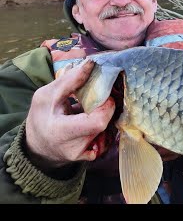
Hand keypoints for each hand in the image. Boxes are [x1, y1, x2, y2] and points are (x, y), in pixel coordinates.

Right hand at [25, 59, 115, 173]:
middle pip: (104, 125)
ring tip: (93, 110)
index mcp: (61, 131)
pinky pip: (106, 141)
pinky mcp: (90, 157)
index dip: (106, 107)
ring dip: (104, 117)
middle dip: (106, 109)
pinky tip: (93, 123)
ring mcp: (84, 154)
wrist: (38, 147)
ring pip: (106, 131)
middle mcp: (75, 147)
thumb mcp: (46, 96)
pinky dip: (104, 129)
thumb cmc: (40, 118)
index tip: (104, 94)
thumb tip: (90, 64)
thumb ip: (69, 81)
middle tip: (101, 99)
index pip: (97, 122)